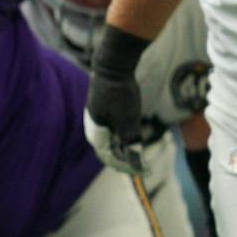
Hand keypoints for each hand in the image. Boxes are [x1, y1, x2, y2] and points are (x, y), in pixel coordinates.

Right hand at [84, 23, 151, 174]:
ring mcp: (97, 119)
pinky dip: (121, 137)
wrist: (112, 65)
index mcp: (96, 134)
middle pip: (108, 151)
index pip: (109, 158)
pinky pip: (111, 130)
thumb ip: (130, 141)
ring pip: (110, 141)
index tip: (143, 171)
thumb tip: (134, 161)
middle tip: (142, 166)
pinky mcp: (102, 111)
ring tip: (138, 153)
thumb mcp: (128, 120)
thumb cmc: (119, 93)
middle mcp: (93, 129)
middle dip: (124, 160)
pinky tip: (132, 136)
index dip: (126, 167)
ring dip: (123, 149)